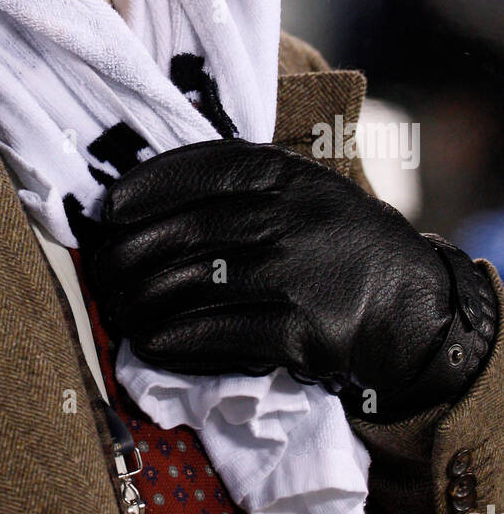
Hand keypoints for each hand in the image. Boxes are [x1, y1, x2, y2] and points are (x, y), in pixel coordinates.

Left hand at [86, 139, 494, 412]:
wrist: (411, 302)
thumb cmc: (336, 239)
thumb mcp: (299, 187)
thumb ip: (239, 184)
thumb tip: (146, 198)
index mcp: (277, 174)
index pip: (194, 171)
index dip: (142, 190)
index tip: (108, 210)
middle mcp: (280, 216)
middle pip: (177, 234)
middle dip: (125, 257)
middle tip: (102, 274)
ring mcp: (289, 272)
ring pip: (186, 286)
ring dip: (139, 303)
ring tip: (120, 310)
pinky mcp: (298, 329)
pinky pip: (215, 334)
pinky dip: (173, 341)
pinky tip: (152, 343)